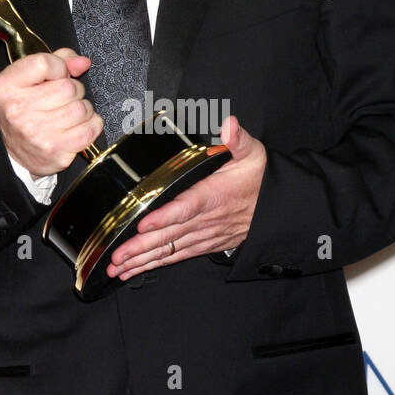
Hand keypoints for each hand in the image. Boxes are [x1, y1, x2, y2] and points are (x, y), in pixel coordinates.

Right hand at [0, 48, 101, 176]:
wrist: (14, 150)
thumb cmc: (24, 109)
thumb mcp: (29, 79)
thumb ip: (57, 61)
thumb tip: (82, 62)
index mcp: (7, 86)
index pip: (44, 63)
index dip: (59, 66)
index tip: (57, 74)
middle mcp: (18, 110)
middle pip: (69, 87)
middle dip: (74, 90)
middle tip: (64, 98)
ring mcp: (36, 133)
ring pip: (82, 108)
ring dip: (83, 109)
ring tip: (69, 113)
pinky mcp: (54, 150)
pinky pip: (90, 129)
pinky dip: (91, 125)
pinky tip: (77, 126)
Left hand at [106, 116, 266, 281]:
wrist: (278, 207)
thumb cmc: (261, 179)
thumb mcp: (253, 154)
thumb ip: (238, 140)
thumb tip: (229, 125)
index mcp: (213, 196)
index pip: (186, 207)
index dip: (164, 217)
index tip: (143, 223)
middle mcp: (207, 220)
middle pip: (170, 235)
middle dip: (141, 247)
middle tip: (116, 256)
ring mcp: (204, 236)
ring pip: (170, 250)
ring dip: (143, 261)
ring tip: (118, 269)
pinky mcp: (205, 245)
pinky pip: (177, 256)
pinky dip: (156, 264)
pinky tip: (136, 270)